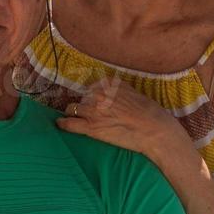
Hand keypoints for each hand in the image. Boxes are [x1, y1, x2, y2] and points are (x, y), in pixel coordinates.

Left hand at [55, 76, 188, 162]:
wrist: (154, 130)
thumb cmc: (149, 113)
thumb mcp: (133, 92)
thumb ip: (118, 91)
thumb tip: (109, 92)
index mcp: (109, 83)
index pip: (92, 87)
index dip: (92, 97)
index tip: (94, 103)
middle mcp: (98, 94)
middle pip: (81, 98)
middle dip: (85, 106)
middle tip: (91, 115)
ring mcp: (93, 110)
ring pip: (72, 108)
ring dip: (74, 113)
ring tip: (75, 119)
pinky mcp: (91, 127)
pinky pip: (69, 124)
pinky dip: (63, 124)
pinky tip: (60, 124)